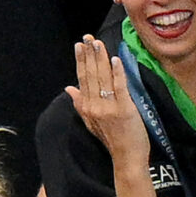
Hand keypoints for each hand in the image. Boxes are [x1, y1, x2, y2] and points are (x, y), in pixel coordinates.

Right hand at [65, 35, 149, 164]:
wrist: (127, 158)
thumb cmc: (113, 140)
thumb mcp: (91, 123)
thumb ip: (80, 104)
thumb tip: (68, 88)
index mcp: (86, 107)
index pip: (82, 79)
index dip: (81, 61)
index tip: (80, 45)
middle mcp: (94, 106)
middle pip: (91, 75)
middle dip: (89, 54)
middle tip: (89, 37)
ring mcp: (109, 108)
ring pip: (103, 78)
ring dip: (100, 58)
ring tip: (98, 43)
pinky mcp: (124, 110)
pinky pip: (119, 87)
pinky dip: (117, 72)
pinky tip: (115, 60)